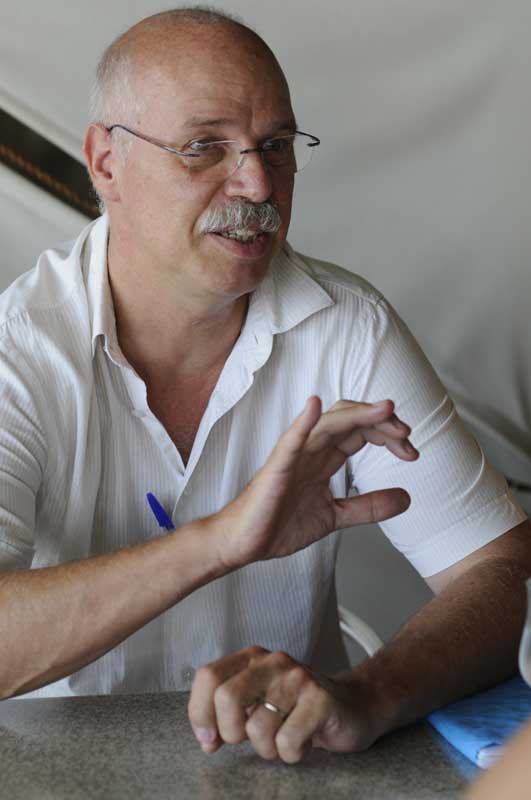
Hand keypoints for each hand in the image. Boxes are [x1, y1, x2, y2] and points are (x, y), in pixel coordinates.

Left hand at [188, 646, 376, 762]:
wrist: (354, 706)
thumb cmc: (299, 708)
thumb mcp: (258, 702)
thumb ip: (228, 711)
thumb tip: (206, 737)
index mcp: (251, 659)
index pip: (208, 677)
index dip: (200, 713)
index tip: (210, 738)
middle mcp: (272, 662)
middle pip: (226, 697)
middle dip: (232, 732)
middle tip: (250, 739)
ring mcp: (297, 678)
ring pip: (258, 729)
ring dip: (268, 749)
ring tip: (286, 737)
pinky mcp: (320, 699)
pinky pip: (287, 741)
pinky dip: (292, 753)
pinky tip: (305, 741)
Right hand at [215, 397, 416, 569]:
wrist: (244, 544)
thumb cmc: (278, 524)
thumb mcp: (336, 517)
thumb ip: (368, 506)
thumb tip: (407, 498)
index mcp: (323, 459)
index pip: (361, 433)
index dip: (388, 436)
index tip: (411, 452)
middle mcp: (310, 450)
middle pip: (350, 420)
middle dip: (381, 422)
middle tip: (407, 434)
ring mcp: (293, 455)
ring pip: (329, 423)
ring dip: (360, 415)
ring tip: (386, 412)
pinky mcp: (277, 467)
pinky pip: (290, 440)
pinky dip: (304, 422)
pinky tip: (316, 406)